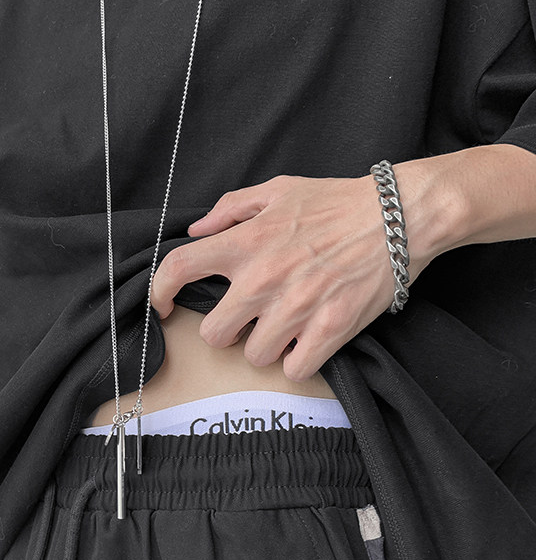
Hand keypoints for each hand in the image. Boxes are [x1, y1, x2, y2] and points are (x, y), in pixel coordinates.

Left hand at [150, 169, 436, 380]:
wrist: (399, 216)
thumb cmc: (336, 202)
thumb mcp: (278, 190)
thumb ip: (231, 208)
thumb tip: (196, 230)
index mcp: (245, 243)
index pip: (179, 269)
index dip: (159, 293)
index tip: (163, 307)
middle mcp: (263, 279)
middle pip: (214, 334)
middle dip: (228, 330)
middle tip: (248, 319)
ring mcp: (296, 308)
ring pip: (254, 356)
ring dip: (265, 346)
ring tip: (285, 327)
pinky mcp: (329, 330)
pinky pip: (294, 369)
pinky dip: (298, 360)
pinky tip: (306, 342)